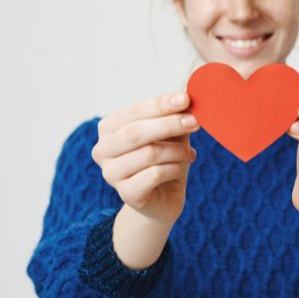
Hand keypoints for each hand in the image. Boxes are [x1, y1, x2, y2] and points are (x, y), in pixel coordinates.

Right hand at [90, 91, 199, 224]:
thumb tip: (186, 98)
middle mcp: (103, 150)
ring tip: (189, 154)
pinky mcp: (126, 194)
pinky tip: (181, 168)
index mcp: (109, 128)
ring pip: (149, 154)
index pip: (133, 112)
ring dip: (177, 151)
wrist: (162, 199)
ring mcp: (111, 174)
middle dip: (169, 124)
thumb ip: (173, 117)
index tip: (185, 99)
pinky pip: (155, 174)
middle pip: (136, 132)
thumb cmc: (164, 159)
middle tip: (195, 122)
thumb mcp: (170, 134)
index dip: (159, 104)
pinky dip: (174, 168)